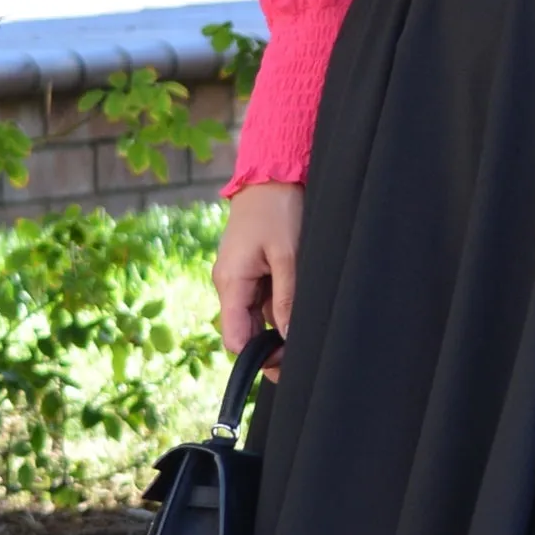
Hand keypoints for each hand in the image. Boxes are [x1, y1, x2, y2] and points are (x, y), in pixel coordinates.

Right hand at [214, 182, 303, 355]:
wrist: (271, 174)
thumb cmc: (277, 210)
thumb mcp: (288, 256)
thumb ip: (287, 299)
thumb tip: (288, 338)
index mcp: (231, 282)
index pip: (234, 338)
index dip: (257, 356)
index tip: (287, 360)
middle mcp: (229, 283)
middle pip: (245, 330)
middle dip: (271, 344)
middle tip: (303, 349)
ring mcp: (238, 276)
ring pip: (257, 316)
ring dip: (278, 323)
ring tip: (305, 322)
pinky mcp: (249, 269)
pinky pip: (262, 298)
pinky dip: (279, 305)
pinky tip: (297, 303)